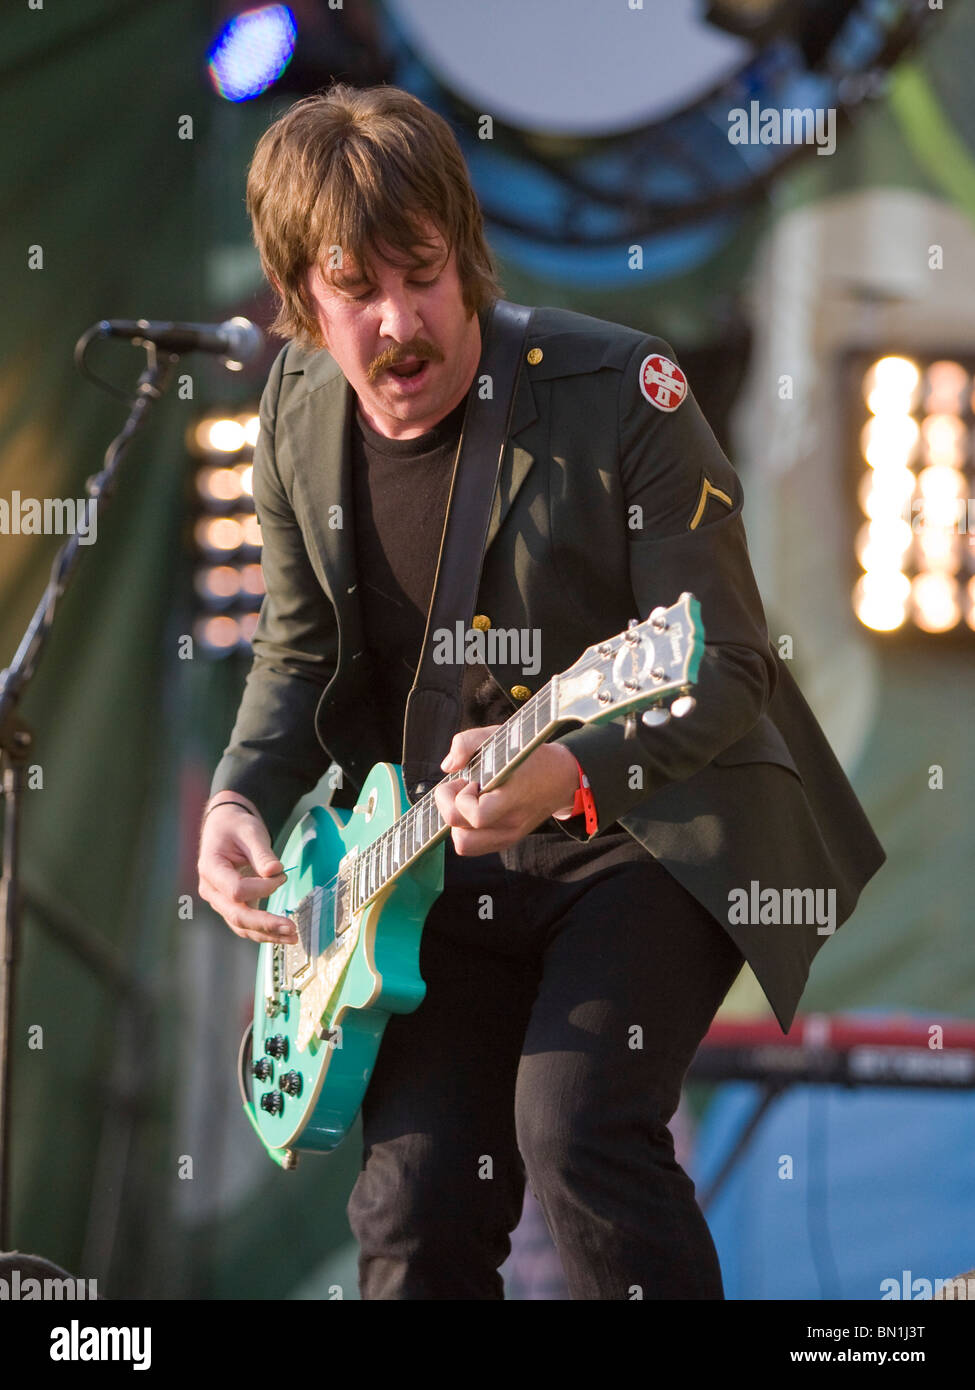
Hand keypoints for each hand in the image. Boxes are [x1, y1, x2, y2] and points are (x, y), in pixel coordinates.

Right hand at [197, 799, 296, 943]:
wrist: (225, 827)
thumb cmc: (235, 827)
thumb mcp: (250, 831)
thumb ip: (262, 853)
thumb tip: (276, 871)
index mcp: (211, 868)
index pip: (236, 889)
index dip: (262, 888)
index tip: (282, 876)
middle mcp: (211, 889)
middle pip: (237, 915)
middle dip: (266, 924)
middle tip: (291, 928)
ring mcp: (219, 900)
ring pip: (241, 925)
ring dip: (267, 933)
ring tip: (292, 937)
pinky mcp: (231, 905)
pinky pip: (245, 924)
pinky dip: (264, 931)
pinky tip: (282, 934)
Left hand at [433, 725, 579, 855]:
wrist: (561, 776)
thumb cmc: (528, 755)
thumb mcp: (499, 736)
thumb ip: (467, 743)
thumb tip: (447, 767)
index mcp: (513, 798)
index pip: (475, 816)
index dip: (461, 797)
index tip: (470, 780)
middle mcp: (511, 824)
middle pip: (462, 838)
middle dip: (451, 810)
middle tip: (464, 788)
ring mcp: (509, 836)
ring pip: (464, 845)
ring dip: (458, 822)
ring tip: (469, 800)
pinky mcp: (506, 840)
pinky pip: (474, 845)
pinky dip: (466, 828)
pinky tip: (476, 807)